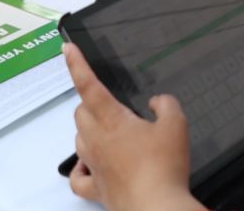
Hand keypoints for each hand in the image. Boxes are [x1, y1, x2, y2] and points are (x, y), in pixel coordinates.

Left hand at [65, 43, 202, 210]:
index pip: (88, 85)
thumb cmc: (163, 168)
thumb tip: (157, 102)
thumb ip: (167, 105)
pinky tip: (87, 164)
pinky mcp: (97, 188)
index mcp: (112, 120)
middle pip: (80, 112)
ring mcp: (94, 165)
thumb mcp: (176, 125)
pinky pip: (78, 177)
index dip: (76, 64)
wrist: (155, 207)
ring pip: (79, 139)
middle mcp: (96, 141)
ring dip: (87, 129)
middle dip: (90, 102)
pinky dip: (80, 167)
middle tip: (109, 101)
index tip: (67, 48)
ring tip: (106, 129)